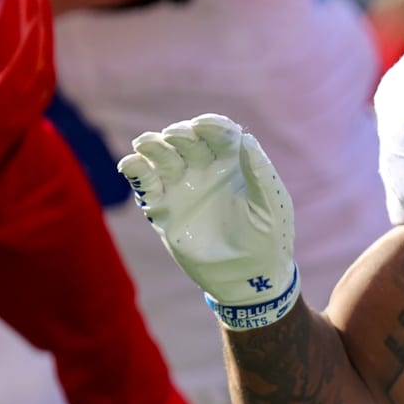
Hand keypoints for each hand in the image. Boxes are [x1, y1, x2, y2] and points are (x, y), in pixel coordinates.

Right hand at [119, 114, 299, 328]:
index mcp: (234, 163)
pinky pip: (146, 185)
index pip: (219, 134)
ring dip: (152, 146)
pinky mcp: (164, 209)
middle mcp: (205, 169)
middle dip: (179, 134)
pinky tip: (131, 164)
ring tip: (145, 144)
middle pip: (187, 140)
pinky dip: (136, 171)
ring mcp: (183, 187)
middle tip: (174, 137)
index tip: (202, 125)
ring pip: (162, 157)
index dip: (211, 126)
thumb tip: (247, 138)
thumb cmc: (269, 238)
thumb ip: (260, 173)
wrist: (249, 278)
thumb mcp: (272, 205)